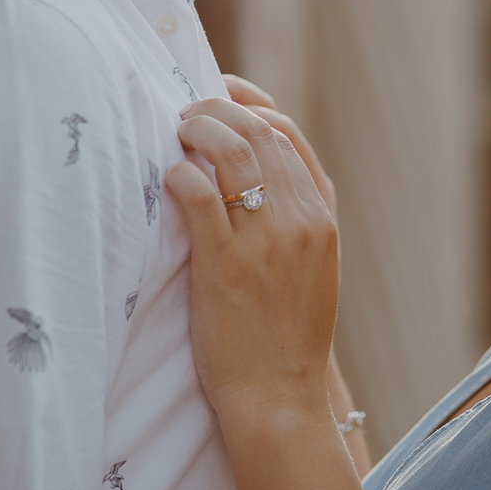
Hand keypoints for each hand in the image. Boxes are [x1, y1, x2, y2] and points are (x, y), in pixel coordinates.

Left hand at [166, 96, 339, 433]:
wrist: (280, 395)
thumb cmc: (288, 334)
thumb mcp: (315, 266)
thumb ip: (296, 216)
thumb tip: (258, 168)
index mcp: (322, 216)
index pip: (288, 134)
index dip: (252, 105)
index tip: (224, 94)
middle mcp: (299, 220)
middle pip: (259, 132)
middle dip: (218, 109)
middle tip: (187, 110)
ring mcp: (265, 241)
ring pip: (232, 152)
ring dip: (198, 129)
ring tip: (176, 129)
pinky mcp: (226, 266)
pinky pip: (199, 197)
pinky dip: (180, 175)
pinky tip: (168, 175)